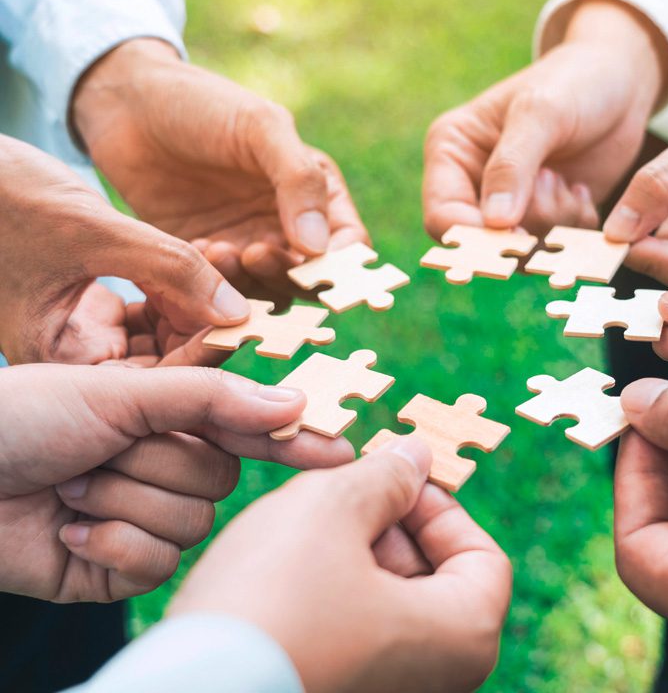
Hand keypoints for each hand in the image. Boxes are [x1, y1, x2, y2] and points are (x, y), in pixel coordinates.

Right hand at [0, 136, 250, 364]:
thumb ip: (168, 268)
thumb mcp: (92, 231)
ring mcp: (81, 331)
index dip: (206, 353)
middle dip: (208, 328)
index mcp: (57, 360)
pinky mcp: (88, 303)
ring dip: (197, 302)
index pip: (152, 380)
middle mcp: (71, 357)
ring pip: (161, 334)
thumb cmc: (2, 194)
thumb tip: (238, 311)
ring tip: (233, 268)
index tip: (253, 321)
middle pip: (162, 363)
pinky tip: (207, 257)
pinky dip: (177, 284)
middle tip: (256, 297)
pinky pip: (149, 306)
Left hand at [0, 363, 351, 601]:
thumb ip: (213, 399)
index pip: (249, 432)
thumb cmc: (26, 416)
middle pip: (218, 481)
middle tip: (95, 452)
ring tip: (70, 487)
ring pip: (188, 526)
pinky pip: (152, 567)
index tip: (342, 449)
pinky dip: (108, 546)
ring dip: (122, 502)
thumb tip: (295, 403)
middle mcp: (166, 470)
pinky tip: (67, 529)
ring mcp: (144, 521)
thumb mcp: (121, 391)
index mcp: (172, 421)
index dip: (294, 439)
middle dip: (152, 464)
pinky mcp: (117, 569)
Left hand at [72, 39, 367, 299]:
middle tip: (252, 253)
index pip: (350, 244)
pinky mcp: (208, 258)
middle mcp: (288, 224)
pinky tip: (195, 247)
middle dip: (286, 275)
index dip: (340, 265)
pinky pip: (224, 290)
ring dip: (247, 282)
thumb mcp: (261, 127)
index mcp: (315, 191)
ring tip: (215, 248)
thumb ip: (299, 180)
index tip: (310, 267)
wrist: (127, 105)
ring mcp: (248, 243)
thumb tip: (318, 247)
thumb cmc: (202, 103)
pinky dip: (215, 282)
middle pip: (311, 278)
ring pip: (268, 291)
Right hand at [170, 437, 511, 692]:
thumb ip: (386, 475)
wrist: (187, 687)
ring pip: (390, 600)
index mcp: (460, 636)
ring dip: (355, 549)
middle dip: (390, 523)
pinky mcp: (339, 686)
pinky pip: (355, 628)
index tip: (392, 480)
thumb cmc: (270, 600)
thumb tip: (415, 456)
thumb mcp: (333, 507)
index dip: (439, 506)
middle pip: (435, 576)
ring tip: (304, 525)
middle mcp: (435, 678)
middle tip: (339, 492)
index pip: (482, 556)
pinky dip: (333, 587)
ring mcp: (385, 687)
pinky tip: (286, 565)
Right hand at [423, 0, 667, 239]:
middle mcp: (472, 186)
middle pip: (481, 243)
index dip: (474, 236)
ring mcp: (508, 208)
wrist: (621, 83)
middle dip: (524, 226)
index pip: (442, 216)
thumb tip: (495, 223)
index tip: (516, 235)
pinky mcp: (542, 220)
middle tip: (554, 183)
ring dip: (553, 226)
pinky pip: (551, 251)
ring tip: (569, 184)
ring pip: (518, 252)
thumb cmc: (574, 81)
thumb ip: (513, 165)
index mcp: (451, 154)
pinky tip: (581, 194)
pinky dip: (573, 231)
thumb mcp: (541, 112)